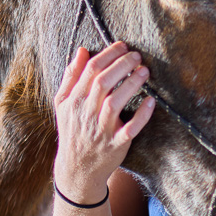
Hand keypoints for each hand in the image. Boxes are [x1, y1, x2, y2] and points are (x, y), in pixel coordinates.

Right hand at [53, 43, 156, 202]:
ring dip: (132, 84)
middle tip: (137, 55)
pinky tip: (152, 101)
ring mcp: (101, 130)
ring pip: (115, 103)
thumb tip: (82, 50)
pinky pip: (130, 129)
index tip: (122, 46)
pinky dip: (142, 115)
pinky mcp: (116, 144)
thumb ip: (71, 76)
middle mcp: (86, 113)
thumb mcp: (63, 104)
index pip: (90, 70)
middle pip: (103, 82)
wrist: (77, 169)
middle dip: (122, 65)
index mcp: (73, 100)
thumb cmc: (73, 131)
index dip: (108, 54)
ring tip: (145, 71)